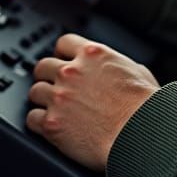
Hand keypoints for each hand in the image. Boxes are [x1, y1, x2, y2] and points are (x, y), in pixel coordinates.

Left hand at [27, 33, 158, 169]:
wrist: (138, 133)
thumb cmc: (144, 107)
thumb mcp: (138, 72)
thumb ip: (119, 66)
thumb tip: (121, 70)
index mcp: (93, 55)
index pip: (64, 42)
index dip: (62, 53)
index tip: (63, 61)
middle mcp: (72, 72)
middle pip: (43, 66)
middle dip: (47, 76)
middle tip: (54, 86)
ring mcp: (59, 97)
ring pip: (35, 91)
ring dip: (42, 99)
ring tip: (51, 108)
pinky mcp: (52, 124)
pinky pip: (32, 119)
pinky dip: (38, 122)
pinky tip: (48, 125)